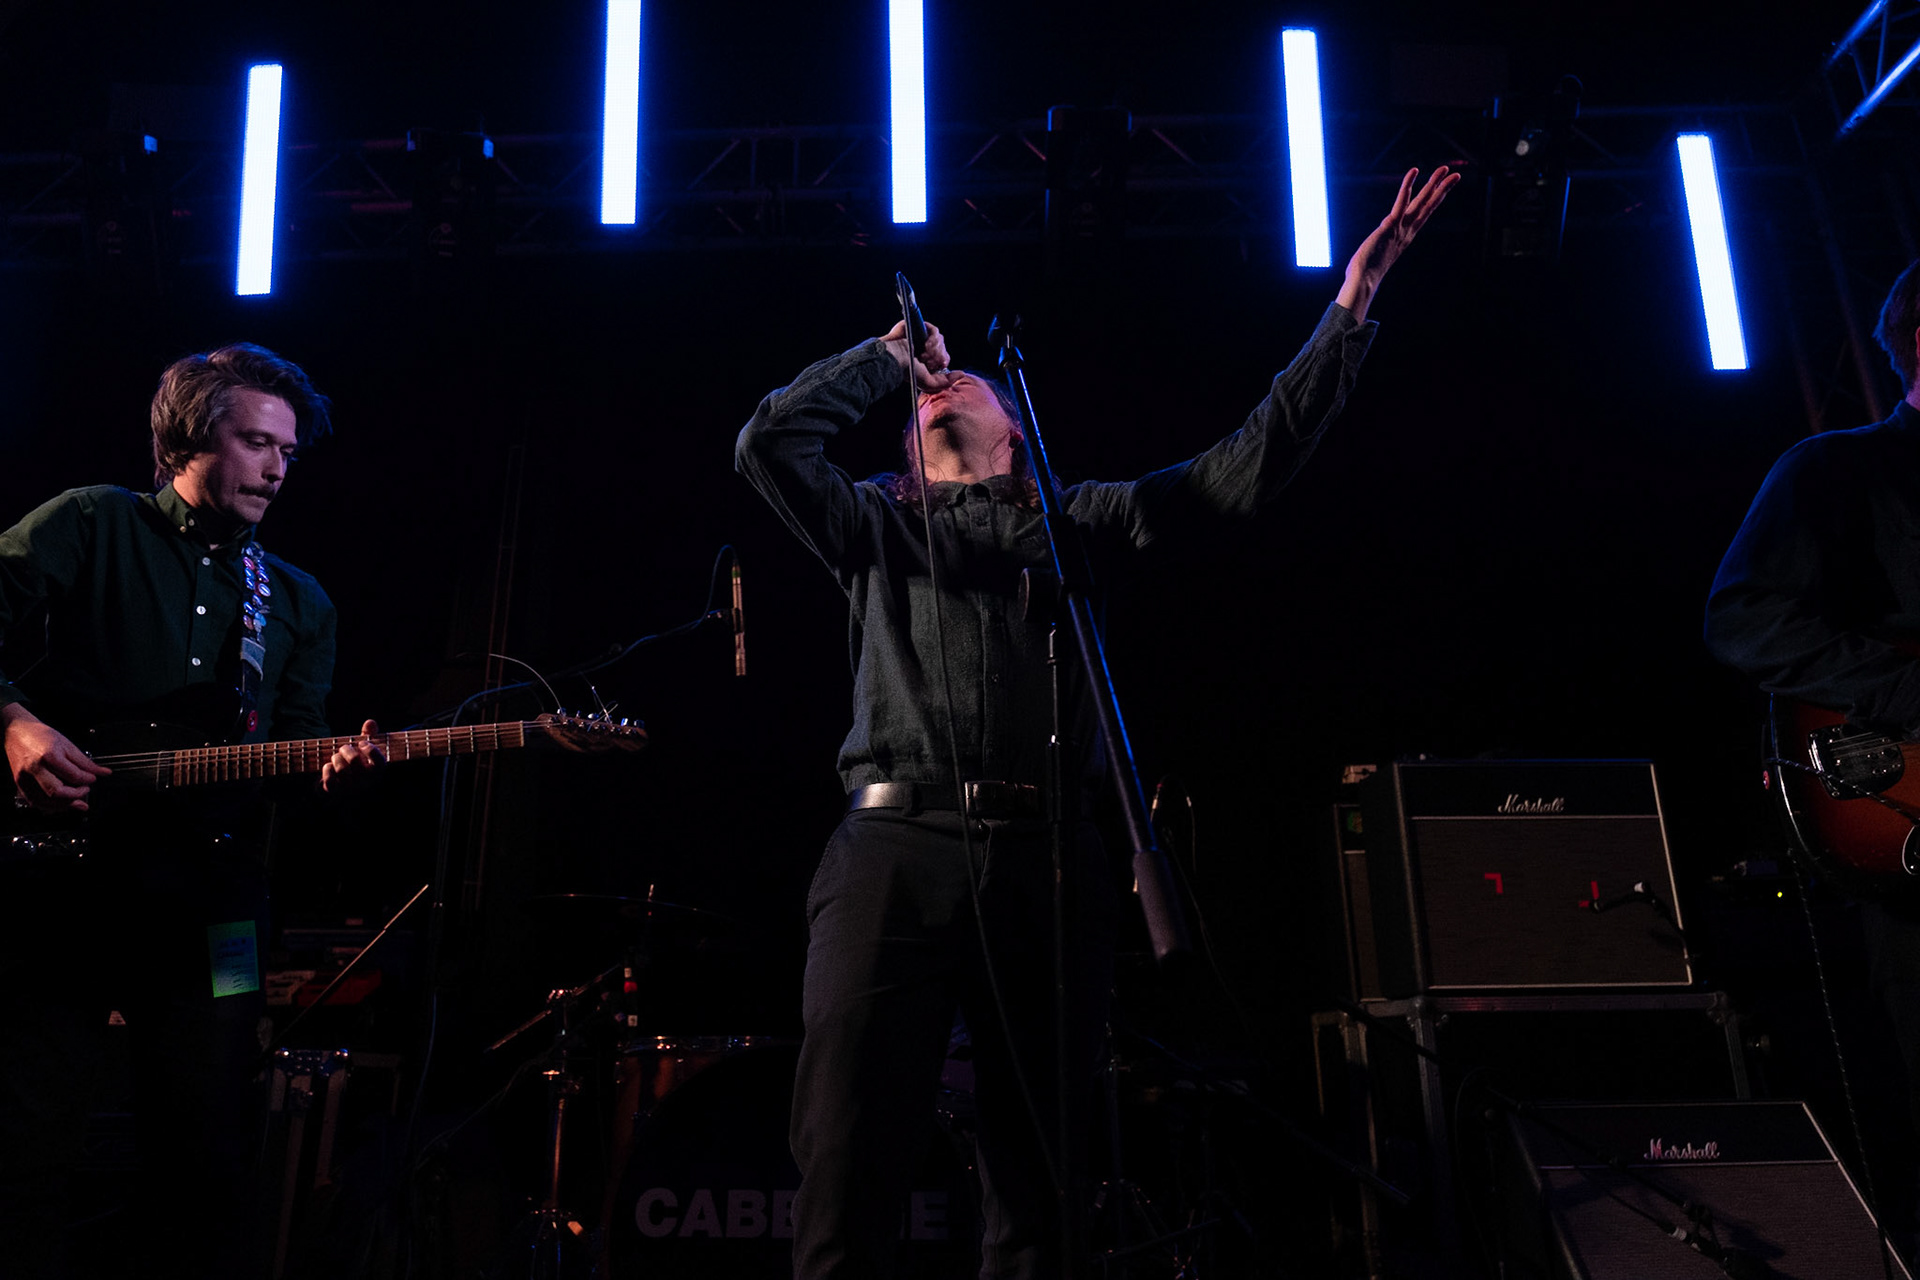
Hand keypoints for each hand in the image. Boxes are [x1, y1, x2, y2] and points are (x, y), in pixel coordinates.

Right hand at [2, 702, 108, 812]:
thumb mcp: (67, 745)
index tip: (93, 779)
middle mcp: (34, 769)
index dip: (87, 780)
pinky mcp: (19, 784)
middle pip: (57, 792)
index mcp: (48, 756)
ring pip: (45, 801)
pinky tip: (61, 803)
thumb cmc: (40, 736)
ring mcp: (24, 778)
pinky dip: (50, 806)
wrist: (17, 732)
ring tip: (77, 802)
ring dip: (64, 805)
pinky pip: (35, 802)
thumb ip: (85, 762)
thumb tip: (102, 772)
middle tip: (85, 790)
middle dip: (75, 795)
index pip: (73, 776)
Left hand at [321, 719, 385, 792]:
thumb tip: (370, 722)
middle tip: (344, 748)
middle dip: (346, 749)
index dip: (370, 750)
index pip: (380, 763)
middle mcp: (366, 782)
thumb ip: (368, 734)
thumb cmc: (354, 760)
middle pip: (354, 760)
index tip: (362, 743)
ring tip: (336, 757)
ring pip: (341, 769)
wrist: (338, 781)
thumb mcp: (362, 748)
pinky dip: (327, 769)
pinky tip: (328, 766)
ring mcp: (350, 789)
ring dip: (336, 758)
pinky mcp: (335, 792)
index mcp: (376, 772)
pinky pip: (330, 780)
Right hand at [879, 319, 954, 392]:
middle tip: (927, 361)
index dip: (943, 361)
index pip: (944, 358)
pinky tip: (925, 345)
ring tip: (923, 355)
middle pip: (943, 349)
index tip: (937, 365)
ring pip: (940, 339)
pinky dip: (933, 338)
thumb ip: (946, 381)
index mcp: (927, 361)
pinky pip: (934, 330)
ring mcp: (921, 337)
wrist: (895, 358)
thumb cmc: (908, 371)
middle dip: (938, 356)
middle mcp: (924, 348)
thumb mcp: (929, 383)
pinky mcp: (918, 327)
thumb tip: (961, 373)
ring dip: (935, 349)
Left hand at [1337, 165, 1460, 323]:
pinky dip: (1407, 186)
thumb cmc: (1367, 271)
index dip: (1435, 199)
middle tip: (1455, 174)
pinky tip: (1414, 172)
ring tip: (1445, 169)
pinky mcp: (1390, 226)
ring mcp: (1401, 228)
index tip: (1444, 187)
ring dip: (1434, 184)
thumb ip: (1382, 247)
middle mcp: (1408, 231)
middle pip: (1429, 205)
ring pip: (1421, 202)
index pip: (1425, 213)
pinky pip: (1401, 203)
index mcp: (1406, 235)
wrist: (1364, 281)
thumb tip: (1376, 250)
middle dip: (1442, 188)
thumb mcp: (1380, 254)